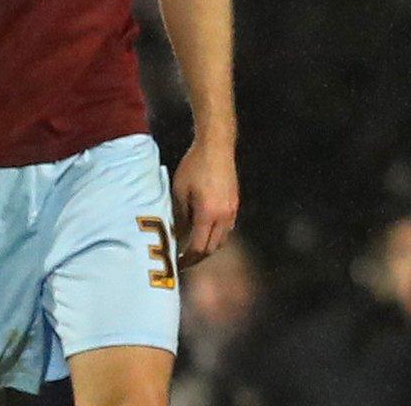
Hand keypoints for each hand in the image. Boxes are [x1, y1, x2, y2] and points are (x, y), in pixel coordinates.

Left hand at [172, 137, 237, 268]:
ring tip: (193, 246)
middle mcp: (224, 216)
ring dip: (208, 247)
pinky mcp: (235, 203)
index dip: (187, 259)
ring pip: (222, 239)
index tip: (177, 264)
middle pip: (212, 248)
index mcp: (208, 214)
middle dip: (198, 257)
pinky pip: (227, 228)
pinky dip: (216, 235)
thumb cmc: (194, 166)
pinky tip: (205, 230)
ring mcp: (232, 210)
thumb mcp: (179, 191)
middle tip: (184, 260)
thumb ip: (179, 216)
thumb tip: (176, 235)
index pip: (198, 247)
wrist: (216, 146)